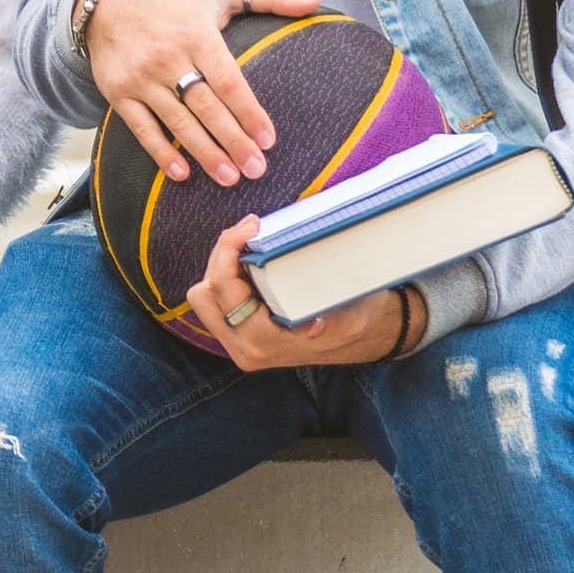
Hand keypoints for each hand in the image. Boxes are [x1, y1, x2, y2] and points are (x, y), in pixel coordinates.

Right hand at [90, 0, 322, 184]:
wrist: (105, 2)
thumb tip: (313, 3)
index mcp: (197, 35)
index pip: (228, 81)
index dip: (249, 112)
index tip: (268, 139)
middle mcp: (168, 58)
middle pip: (206, 108)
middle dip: (233, 141)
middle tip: (257, 169)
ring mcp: (141, 78)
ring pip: (178, 122)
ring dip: (205, 154)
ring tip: (229, 178)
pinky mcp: (119, 93)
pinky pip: (142, 128)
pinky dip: (161, 152)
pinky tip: (181, 173)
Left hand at [181, 216, 412, 373]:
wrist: (369, 338)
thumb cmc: (360, 322)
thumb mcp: (349, 319)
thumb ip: (328, 322)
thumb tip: (314, 325)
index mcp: (263, 343)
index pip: (223, 290)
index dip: (228, 249)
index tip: (251, 225)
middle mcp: (244, 346)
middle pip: (205, 293)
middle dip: (222, 257)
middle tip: (252, 233)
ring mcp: (239, 341)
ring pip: (205, 296)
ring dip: (223, 267)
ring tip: (252, 246)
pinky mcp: (241, 332)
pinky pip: (218, 299)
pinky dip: (230, 276)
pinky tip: (255, 261)